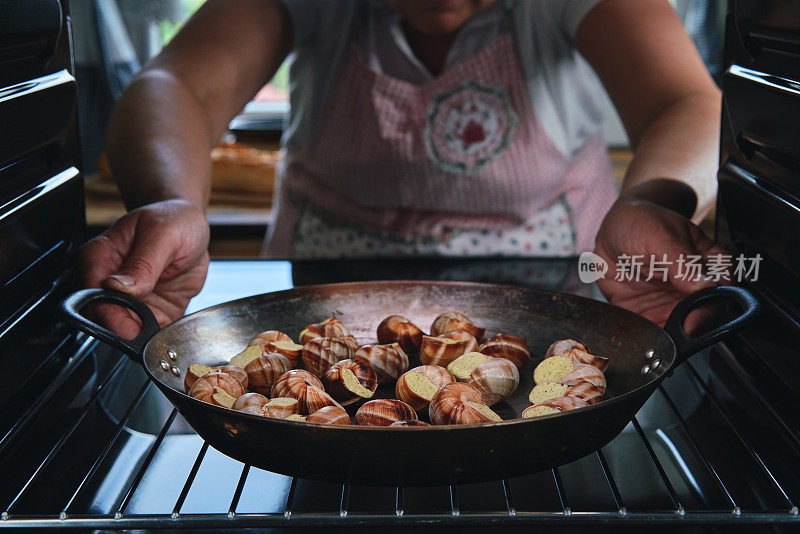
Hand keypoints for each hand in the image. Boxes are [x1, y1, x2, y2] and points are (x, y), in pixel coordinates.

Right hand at [80, 199, 209, 337]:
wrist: (190, 226)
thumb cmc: (172, 220)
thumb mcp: (163, 235)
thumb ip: (143, 263)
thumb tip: (118, 286)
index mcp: (99, 258)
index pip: (94, 296)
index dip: (112, 316)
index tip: (134, 326)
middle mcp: (108, 282)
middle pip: (107, 319)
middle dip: (130, 330)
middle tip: (155, 329)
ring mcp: (129, 300)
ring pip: (128, 331)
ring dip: (148, 336)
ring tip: (167, 327)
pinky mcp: (150, 311)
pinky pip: (152, 333)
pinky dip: (163, 336)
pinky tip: (174, 329)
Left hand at [594, 197, 726, 331]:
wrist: (613, 230)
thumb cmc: (642, 222)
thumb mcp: (660, 236)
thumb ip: (682, 262)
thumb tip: (705, 285)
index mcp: (711, 266)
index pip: (721, 295)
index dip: (708, 312)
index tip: (691, 322)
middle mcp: (695, 290)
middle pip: (702, 320)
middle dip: (687, 333)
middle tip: (669, 337)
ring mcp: (673, 305)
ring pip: (678, 333)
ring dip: (667, 341)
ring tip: (651, 340)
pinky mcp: (650, 314)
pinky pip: (652, 334)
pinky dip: (646, 340)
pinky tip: (636, 337)